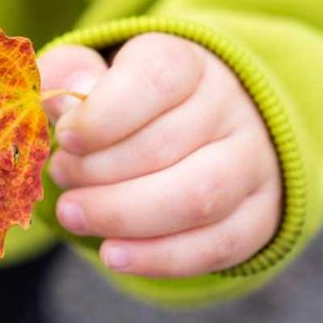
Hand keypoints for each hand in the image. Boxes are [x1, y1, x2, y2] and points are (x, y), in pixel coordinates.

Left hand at [38, 33, 281, 277]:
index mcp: (187, 64)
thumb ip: (67, 75)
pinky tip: (114, 255)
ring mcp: (253, 163)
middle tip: (61, 175)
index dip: (102, 114)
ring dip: (124, 216)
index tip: (65, 137)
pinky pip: (218, 246)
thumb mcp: (92, 73)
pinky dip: (159, 258)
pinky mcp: (260, 215)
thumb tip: (63, 101)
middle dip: (97, 172)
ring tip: (74, 215)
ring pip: (198, 197)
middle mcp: (230, 108)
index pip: (156, 79)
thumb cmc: (128, 104)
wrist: (199, 132)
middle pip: (167, 145)